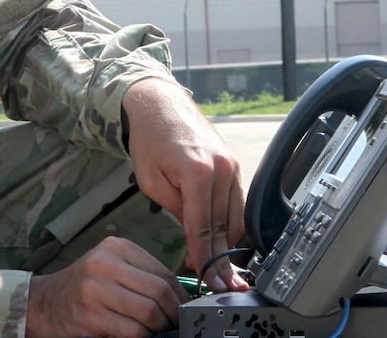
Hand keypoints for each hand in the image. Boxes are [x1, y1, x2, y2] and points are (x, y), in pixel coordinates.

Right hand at [26, 236, 189, 337]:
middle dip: (174, 314)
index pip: (162, 272)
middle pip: (159, 292)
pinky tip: (143, 337)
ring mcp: (96, 291)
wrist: (45, 303)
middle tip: (178, 324)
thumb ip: (140, 274)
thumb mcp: (110, 266)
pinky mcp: (91, 317)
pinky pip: (132, 332)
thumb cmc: (84, 286)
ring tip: (161, 332)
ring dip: (161, 329)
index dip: (181, 295)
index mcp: (115, 248)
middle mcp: (105, 264)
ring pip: (148, 314)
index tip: (187, 308)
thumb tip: (179, 296)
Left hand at [122, 79, 247, 292]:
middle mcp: (221, 169)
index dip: (205, 256)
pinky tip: (222, 239)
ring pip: (236, 216)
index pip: (203, 227)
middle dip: (221, 258)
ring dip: (228, 243)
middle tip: (220, 283)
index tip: (208, 278)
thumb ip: (175, 209)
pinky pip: (237, 202)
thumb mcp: (150, 180)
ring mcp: (231, 165)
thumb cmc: (150, 138)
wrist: (159, 104)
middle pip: (223, 225)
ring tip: (220, 267)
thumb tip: (194, 233)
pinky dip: (231, 222)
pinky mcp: (233, 164)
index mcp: (198, 173)